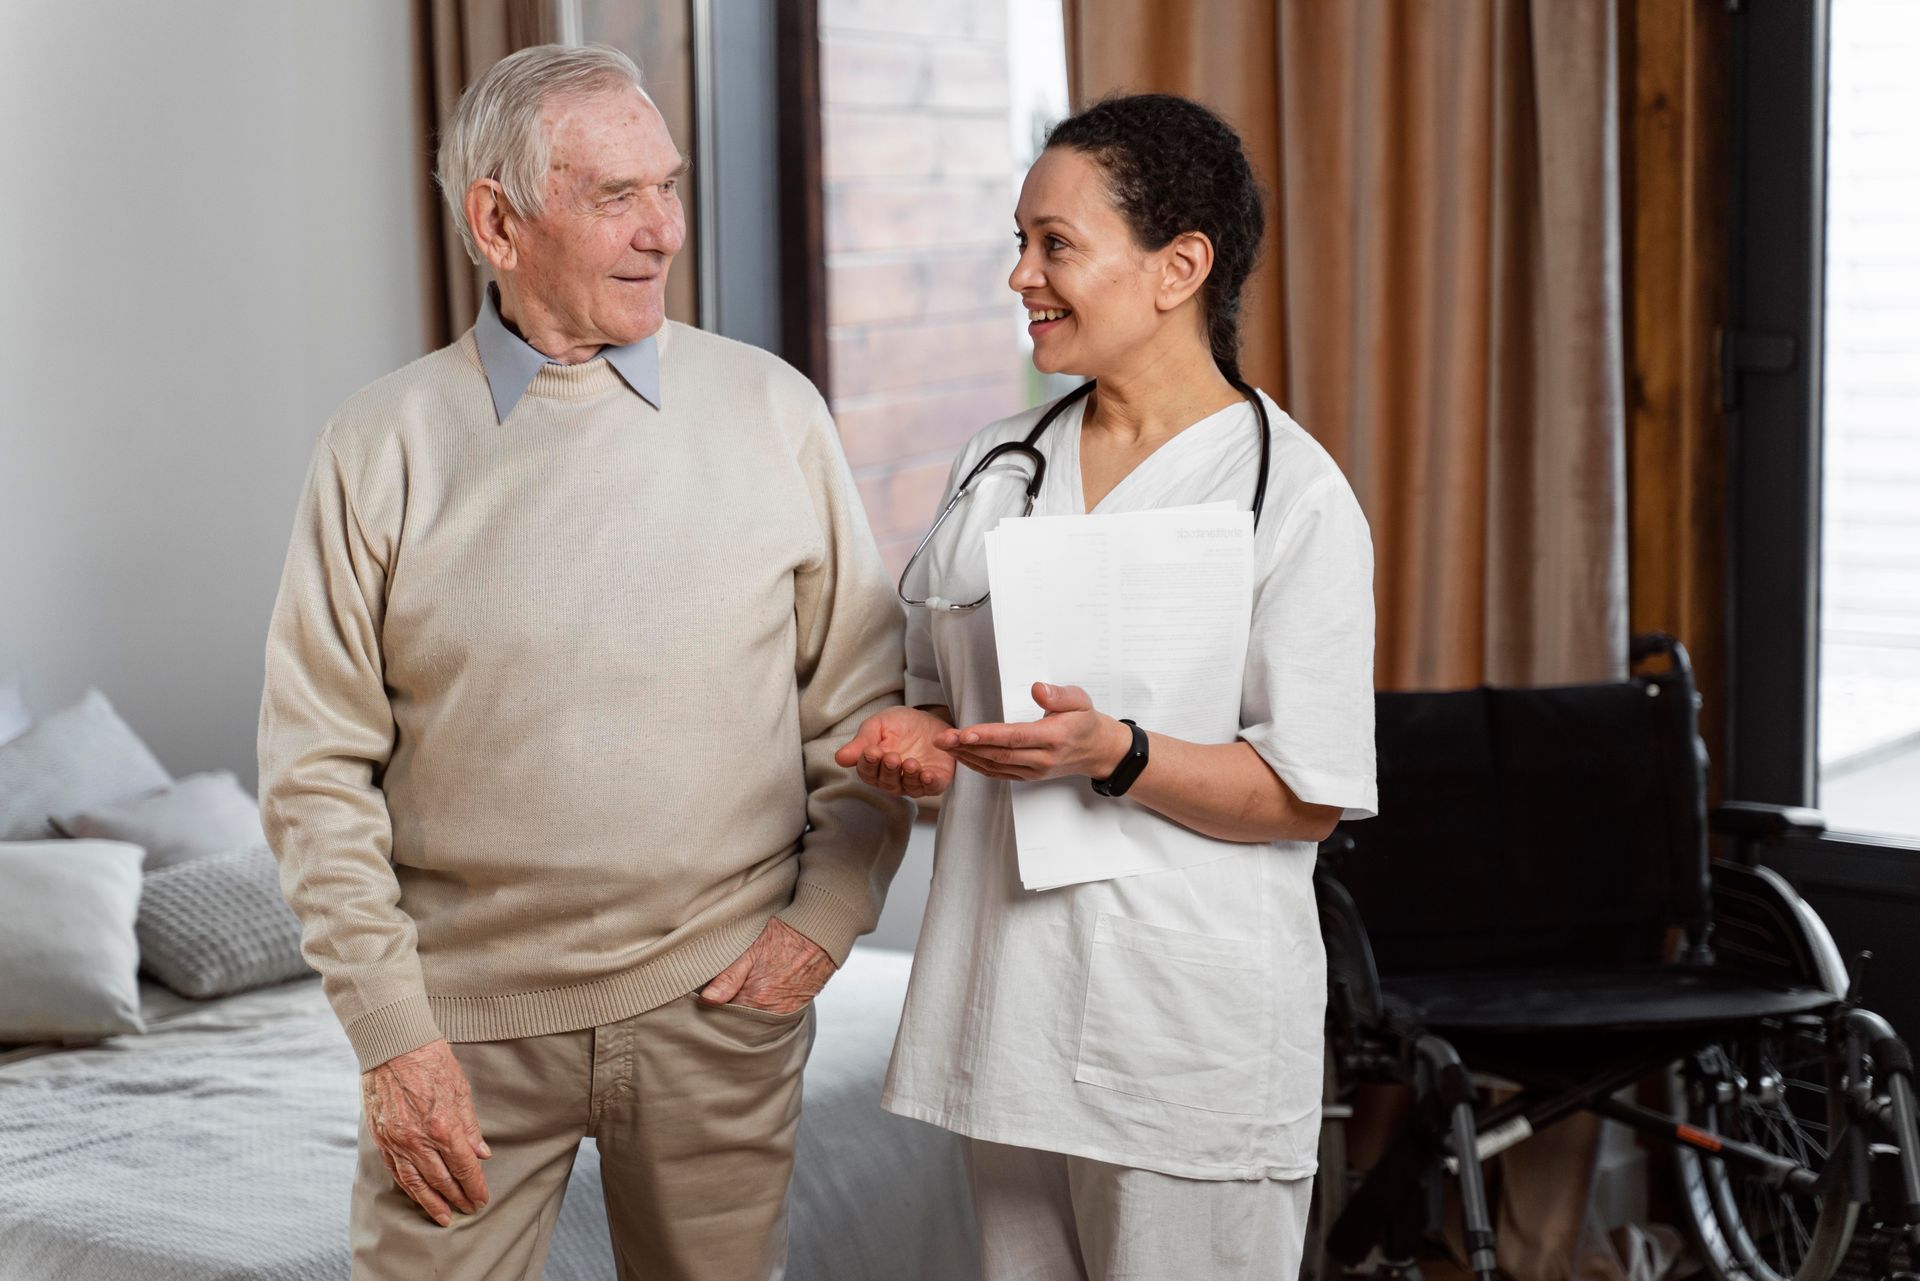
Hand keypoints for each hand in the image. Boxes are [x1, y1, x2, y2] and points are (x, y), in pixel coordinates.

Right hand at [361, 1038, 491, 1226]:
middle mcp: (418, 1140)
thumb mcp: (460, 1089)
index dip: (474, 1187)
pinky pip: (396, 1170)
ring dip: (430, 1202)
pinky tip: (417, 1194)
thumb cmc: (431, 1061)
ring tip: (442, 1217)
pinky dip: (408, 1186)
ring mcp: (396, 1141)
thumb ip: (470, 1126)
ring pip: (415, 1182)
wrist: (392, 1045)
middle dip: (456, 1198)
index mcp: (443, 1126)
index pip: (463, 1167)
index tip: (481, 1199)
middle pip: (441, 1180)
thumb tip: (481, 1154)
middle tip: (467, 1210)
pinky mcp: (381, 1138)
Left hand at [698, 916, 836, 1014]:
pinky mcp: (798, 1008)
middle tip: (726, 992)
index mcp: (756, 998)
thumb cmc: (785, 935)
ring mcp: (787, 1011)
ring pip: (757, 1019)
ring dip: (749, 1009)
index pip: (726, 1014)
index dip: (716, 1004)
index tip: (710, 996)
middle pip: (742, 1020)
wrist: (821, 932)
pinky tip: (762, 994)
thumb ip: (728, 978)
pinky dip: (765, 1009)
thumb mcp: (750, 950)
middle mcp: (773, 1010)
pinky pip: (774, 1016)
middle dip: (733, 1009)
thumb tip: (707, 1000)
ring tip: (747, 990)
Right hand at [834, 705, 958, 797]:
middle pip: (886, 782)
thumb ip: (862, 741)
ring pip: (907, 787)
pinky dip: (929, 783)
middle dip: (888, 770)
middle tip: (891, 757)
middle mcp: (893, 779)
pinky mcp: (936, 781)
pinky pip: (931, 787)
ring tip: (910, 762)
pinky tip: (926, 774)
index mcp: (875, 767)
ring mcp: (914, 782)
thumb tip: (839, 758)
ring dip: (908, 776)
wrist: (929, 718)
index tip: (871, 751)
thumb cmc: (900, 724)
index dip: (868, 763)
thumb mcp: (878, 725)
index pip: (867, 771)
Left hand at [938, 682, 1133, 782]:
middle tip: (942, 738)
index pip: (1014, 737)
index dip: (987, 736)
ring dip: (967, 756)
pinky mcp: (1028, 776)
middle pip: (998, 754)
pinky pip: (998, 773)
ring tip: (945, 745)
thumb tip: (1037, 689)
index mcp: (1053, 738)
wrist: (1098, 750)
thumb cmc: (1085, 721)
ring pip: (995, 765)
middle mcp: (1042, 758)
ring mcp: (1034, 770)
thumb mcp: (1080, 700)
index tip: (964, 732)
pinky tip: (962, 756)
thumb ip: (1059, 695)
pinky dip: (977, 765)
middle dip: (966, 746)